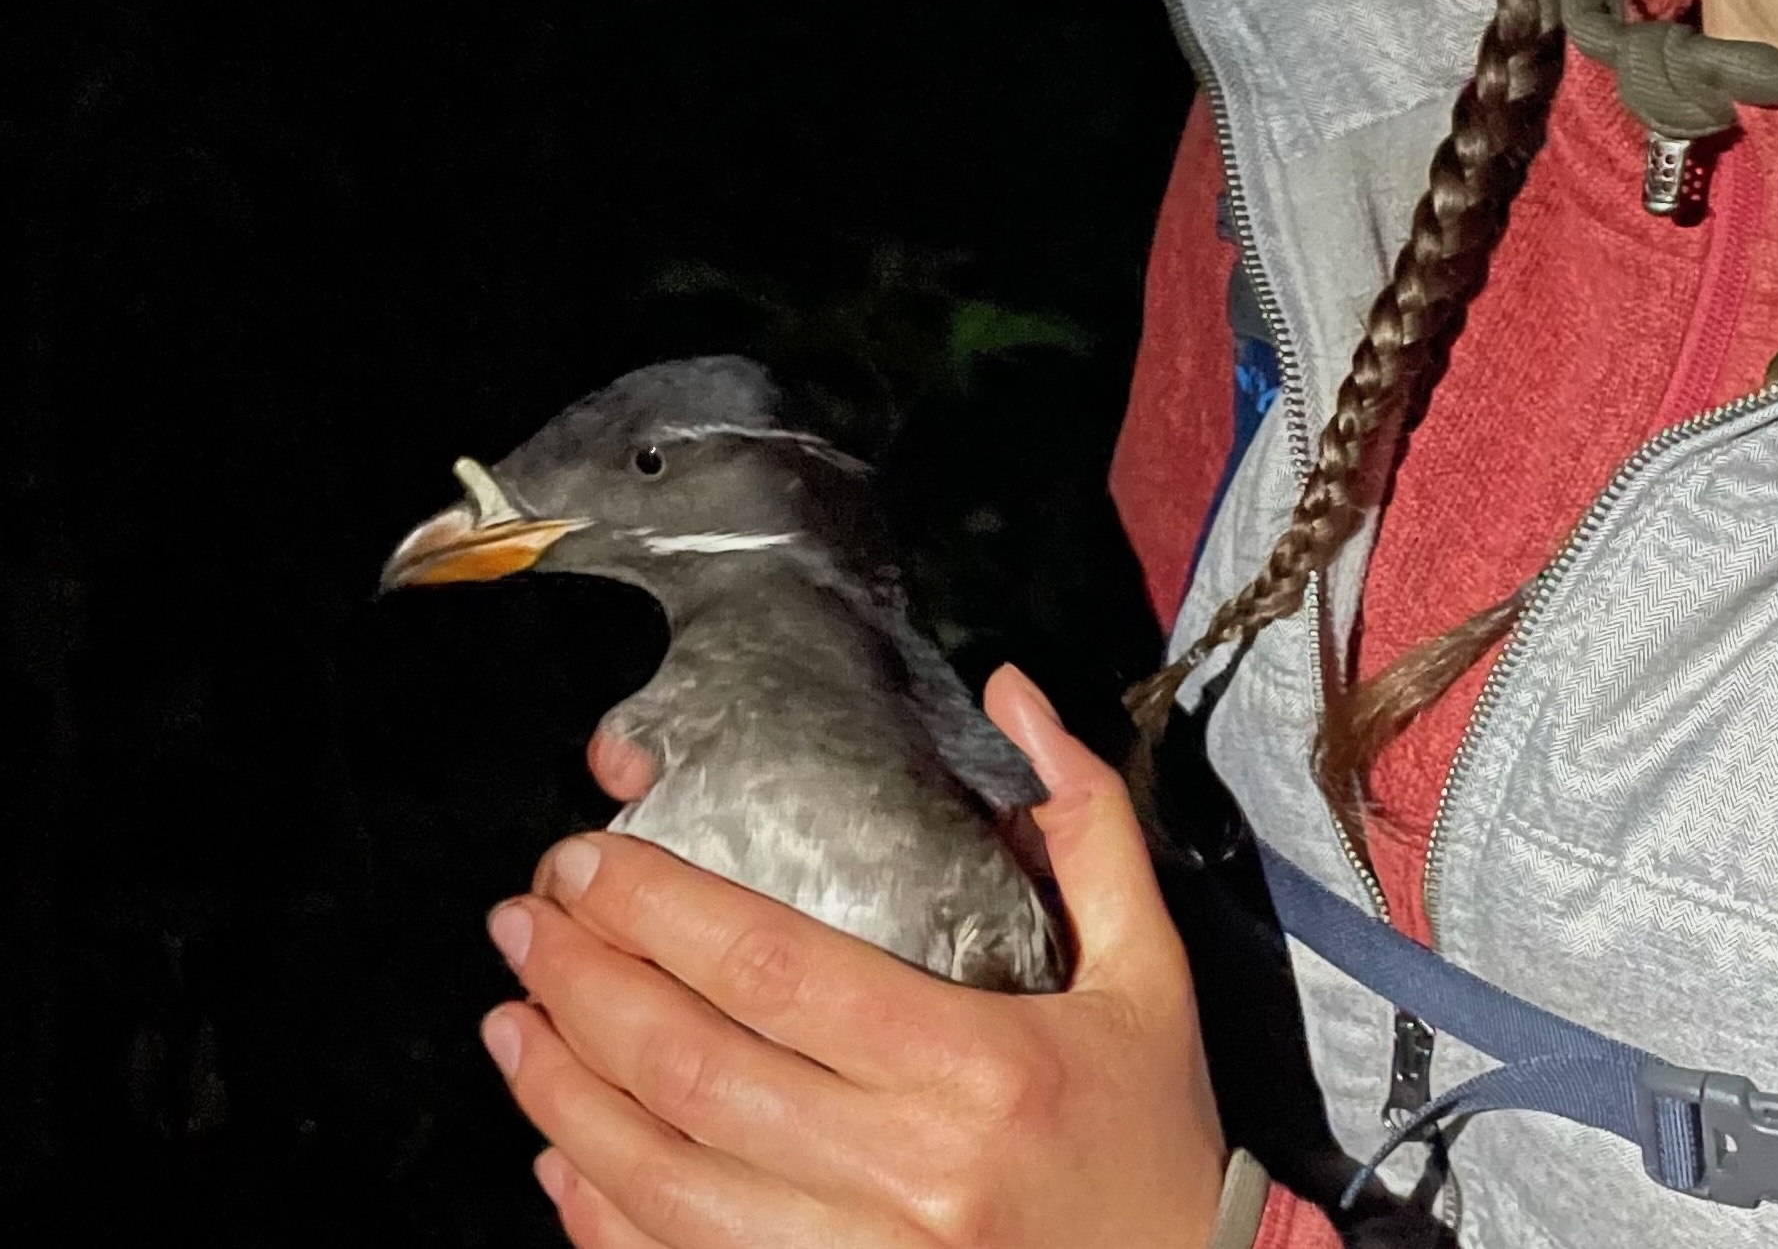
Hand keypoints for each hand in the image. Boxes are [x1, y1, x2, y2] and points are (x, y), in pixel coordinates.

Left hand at [478, 666, 1227, 1248]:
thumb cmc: (1156, 1128)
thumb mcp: (1150, 965)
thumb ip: (1085, 819)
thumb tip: (1009, 691)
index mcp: (980, 1066)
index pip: (776, 972)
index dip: (660, 913)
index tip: (588, 864)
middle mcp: (911, 1176)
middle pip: (695, 1074)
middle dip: (584, 990)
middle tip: (523, 924)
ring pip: (664, 1185)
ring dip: (563, 1102)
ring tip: (511, 1023)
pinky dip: (601, 1221)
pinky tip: (557, 1159)